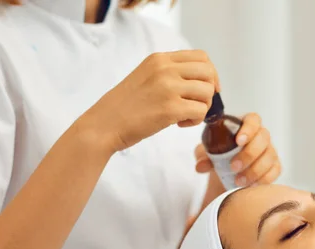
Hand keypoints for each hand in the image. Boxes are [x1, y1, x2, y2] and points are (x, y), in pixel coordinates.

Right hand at [77, 50, 219, 152]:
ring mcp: (168, 88)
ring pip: (207, 93)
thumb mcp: (146, 76)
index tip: (208, 89)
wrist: (103, 125)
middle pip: (208, 73)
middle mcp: (165, 69)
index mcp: (159, 59)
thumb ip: (169, 73)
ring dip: (202, 108)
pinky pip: (200, 111)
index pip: (201, 57)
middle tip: (197, 105)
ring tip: (185, 116)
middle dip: (210, 92)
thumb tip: (201, 81)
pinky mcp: (170, 109)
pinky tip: (179, 124)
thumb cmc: (124, 106)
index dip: (211, 74)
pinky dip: (195, 121)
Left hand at [194, 113, 281, 185]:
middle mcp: (261, 136)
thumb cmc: (219, 154)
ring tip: (238, 181)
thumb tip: (200, 166)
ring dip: (255, 170)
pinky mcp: (274, 166)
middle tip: (233, 167)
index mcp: (245, 125)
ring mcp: (270, 151)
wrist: (227, 171)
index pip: (253, 120)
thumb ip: (202, 155)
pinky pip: (275, 171)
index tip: (238, 141)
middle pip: (264, 138)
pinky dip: (264, 179)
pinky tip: (251, 185)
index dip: (248, 129)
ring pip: (270, 156)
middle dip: (249, 154)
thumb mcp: (207, 152)